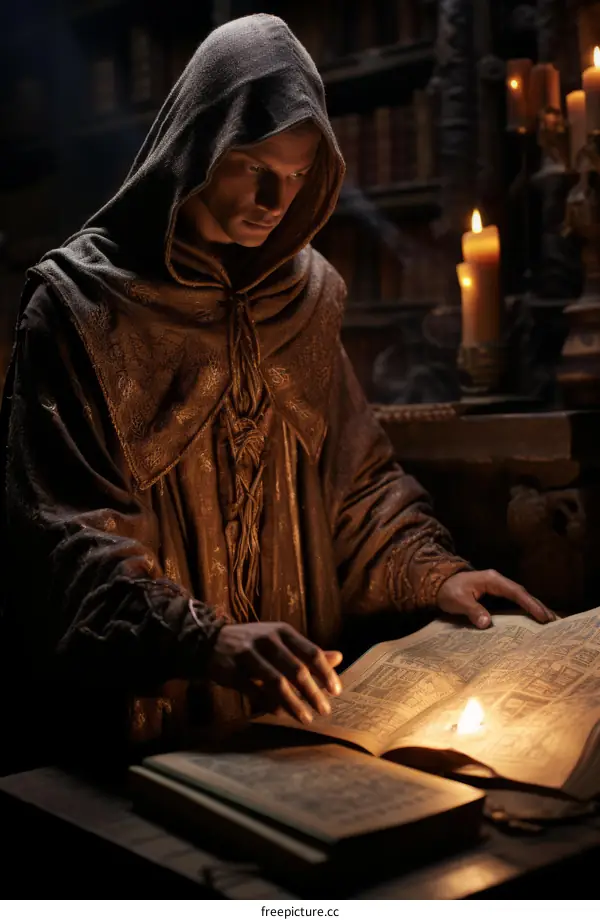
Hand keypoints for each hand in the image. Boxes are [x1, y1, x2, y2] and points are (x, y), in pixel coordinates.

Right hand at [207, 621, 342, 724]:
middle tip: (325, 710)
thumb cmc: (253, 644)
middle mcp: (266, 640)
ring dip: (294, 703)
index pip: (311, 652)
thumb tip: (339, 657)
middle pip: (296, 669)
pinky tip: (281, 714)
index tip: (336, 691)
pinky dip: (270, 704)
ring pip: (277, 682)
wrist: (208, 642)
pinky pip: (255, 691)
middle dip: (313, 692)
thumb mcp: (280, 640)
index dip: (326, 673)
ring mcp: (248, 654)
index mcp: (282, 631)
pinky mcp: (232, 671)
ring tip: (306, 718)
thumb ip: (307, 651)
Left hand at [437, 569, 555, 628]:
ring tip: (550, 622)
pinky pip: (513, 602)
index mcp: (492, 580)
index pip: (516, 591)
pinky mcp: (495, 595)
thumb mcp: (458, 601)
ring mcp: (497, 588)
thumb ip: (473, 610)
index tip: (542, 616)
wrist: (438, 584)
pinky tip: (532, 620)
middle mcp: (498, 582)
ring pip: (520, 597)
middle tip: (554, 621)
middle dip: (538, 606)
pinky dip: (524, 610)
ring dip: (534, 608)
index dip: (530, 604)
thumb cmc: (448, 590)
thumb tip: (487, 624)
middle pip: (523, 593)